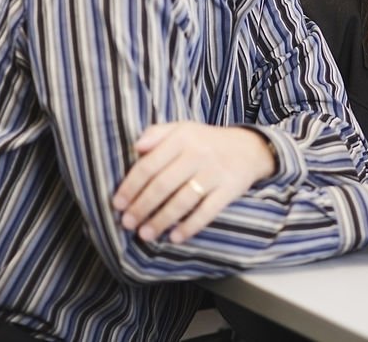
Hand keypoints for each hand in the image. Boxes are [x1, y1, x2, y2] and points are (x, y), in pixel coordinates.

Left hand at [112, 122, 276, 243]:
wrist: (250, 148)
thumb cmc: (206, 142)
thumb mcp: (183, 129)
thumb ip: (157, 134)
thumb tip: (135, 147)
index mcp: (182, 138)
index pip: (149, 164)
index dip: (131, 186)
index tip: (117, 204)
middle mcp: (198, 154)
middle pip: (163, 184)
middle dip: (142, 207)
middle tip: (127, 223)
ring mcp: (215, 173)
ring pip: (183, 201)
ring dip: (161, 220)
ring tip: (145, 234)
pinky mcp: (230, 190)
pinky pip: (207, 212)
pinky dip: (190, 226)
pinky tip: (175, 238)